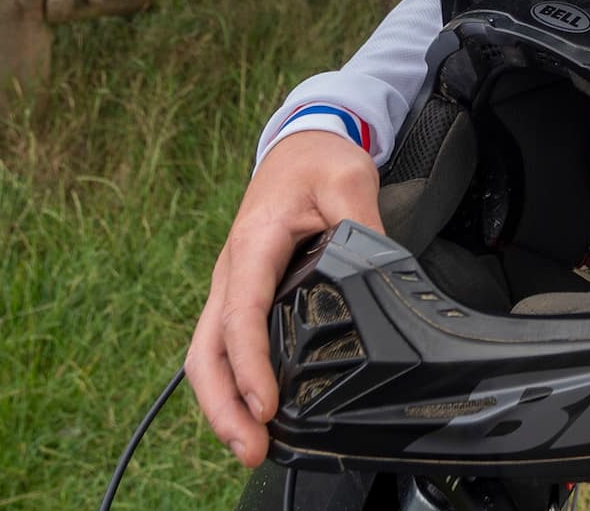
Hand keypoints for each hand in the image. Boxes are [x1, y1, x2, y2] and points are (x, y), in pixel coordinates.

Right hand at [184, 130, 380, 466]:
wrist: (300, 142)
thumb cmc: (319, 160)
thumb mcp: (349, 179)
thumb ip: (362, 226)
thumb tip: (383, 273)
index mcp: (252, 243)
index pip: (241, 314)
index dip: (249, 364)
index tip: (265, 403)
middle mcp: (231, 271)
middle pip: (207, 350)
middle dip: (223, 405)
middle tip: (251, 447)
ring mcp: (231, 285)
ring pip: (207, 354)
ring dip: (222, 404)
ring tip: (250, 446)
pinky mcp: (241, 294)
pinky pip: (223, 346)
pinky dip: (230, 384)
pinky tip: (252, 413)